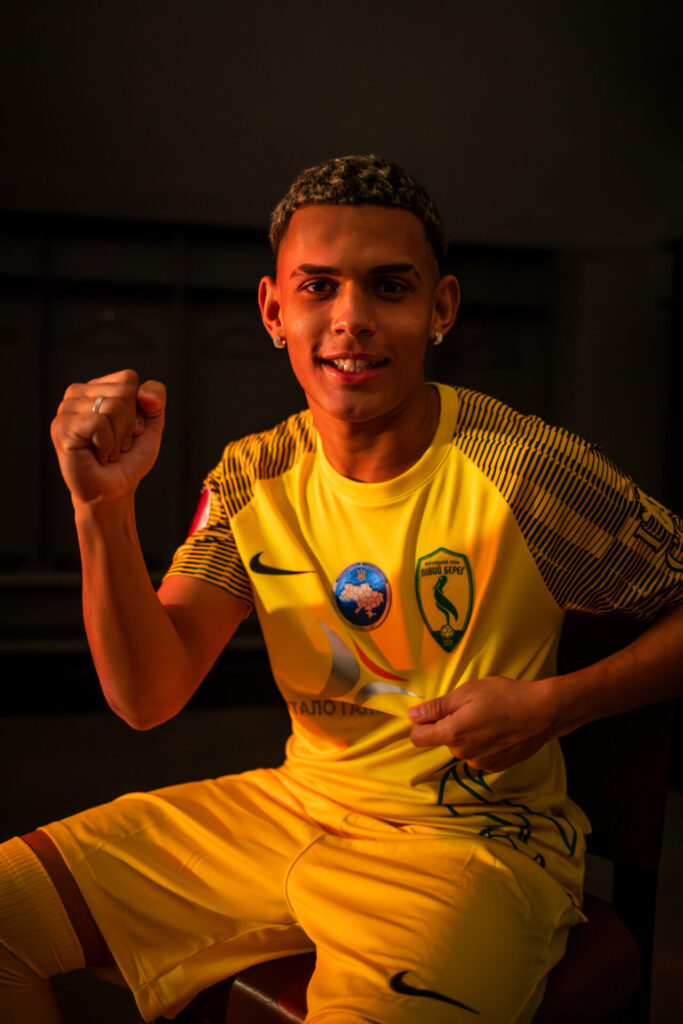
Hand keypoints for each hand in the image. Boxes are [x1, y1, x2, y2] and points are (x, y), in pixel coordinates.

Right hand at [51, 369, 165, 505]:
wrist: (113, 491)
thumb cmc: (129, 458)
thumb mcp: (151, 426)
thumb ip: (155, 400)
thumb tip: (144, 393)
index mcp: (96, 387)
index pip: (129, 379)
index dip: (138, 409)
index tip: (129, 430)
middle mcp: (77, 394)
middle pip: (123, 392)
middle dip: (128, 424)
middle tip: (116, 444)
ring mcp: (66, 410)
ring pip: (112, 406)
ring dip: (118, 437)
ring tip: (106, 451)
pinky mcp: (61, 428)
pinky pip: (99, 423)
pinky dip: (107, 445)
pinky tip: (98, 456)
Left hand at [408, 676, 554, 772]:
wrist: (543, 712)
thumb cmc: (504, 696)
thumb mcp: (467, 692)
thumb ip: (437, 707)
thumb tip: (412, 715)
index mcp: (452, 734)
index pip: (419, 738)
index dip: (420, 724)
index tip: (432, 713)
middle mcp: (463, 754)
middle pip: (444, 740)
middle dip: (452, 725)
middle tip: (473, 707)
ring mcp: (481, 763)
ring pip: (463, 747)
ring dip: (469, 735)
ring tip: (490, 718)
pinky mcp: (497, 767)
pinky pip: (480, 755)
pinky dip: (484, 744)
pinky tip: (500, 730)